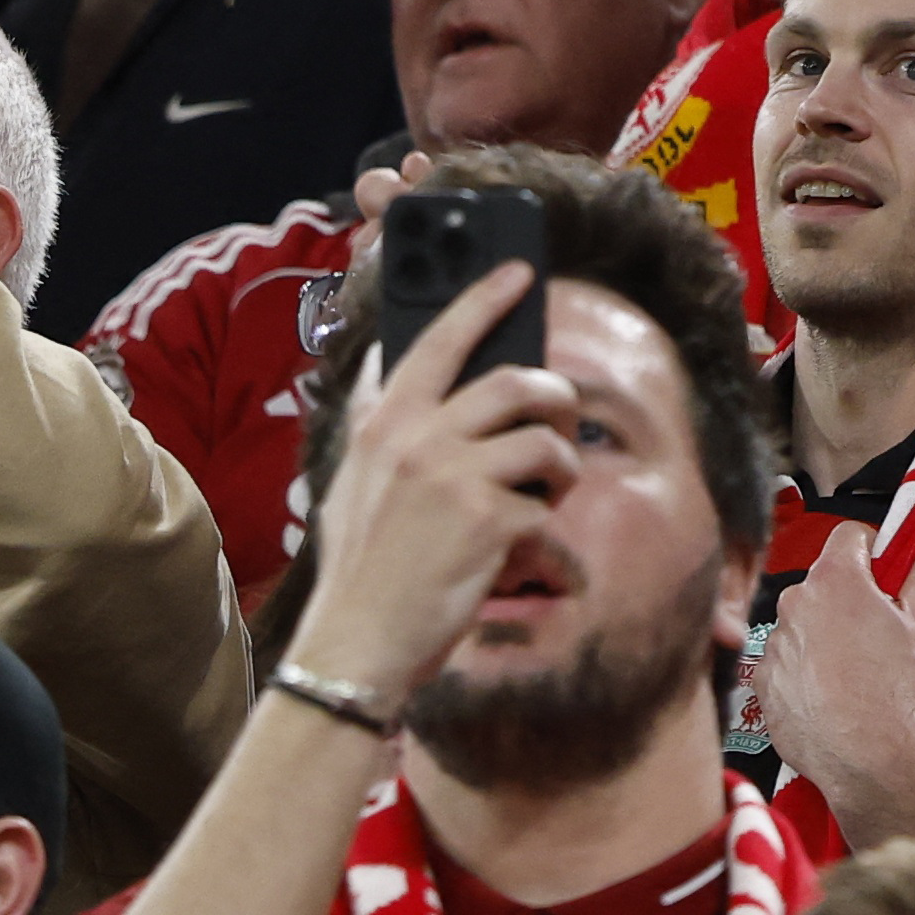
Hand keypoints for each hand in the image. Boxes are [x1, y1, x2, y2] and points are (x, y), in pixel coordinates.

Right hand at [281, 258, 576, 701]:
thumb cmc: (359, 568)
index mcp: (383, 423)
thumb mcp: (352, 480)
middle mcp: (418, 438)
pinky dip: (543, 523)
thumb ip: (377, 424)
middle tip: (561, 411)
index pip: (439, 339)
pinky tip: (519, 543)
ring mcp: (455, 478)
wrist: (355, 642)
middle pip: (514, 381)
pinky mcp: (490, 522)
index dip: (483, 298)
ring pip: (544, 439)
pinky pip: (543, 505)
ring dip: (562, 463)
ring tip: (551, 486)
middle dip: (555, 393)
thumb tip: (388, 369)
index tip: (518, 272)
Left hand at [747, 520, 914, 810]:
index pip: (848, 536)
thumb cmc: (895, 692)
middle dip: (847, 598)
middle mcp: (796, 602)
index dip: (871, 550)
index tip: (883, 573)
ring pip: (802, 622)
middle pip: (823, 581)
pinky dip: (801, 670)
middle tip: (875, 631)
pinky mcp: (763, 679)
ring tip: (852, 669)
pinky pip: (783, 661)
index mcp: (836, 578)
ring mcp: (775, 641)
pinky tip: (828, 691)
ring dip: (822, 635)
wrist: (866, 756)